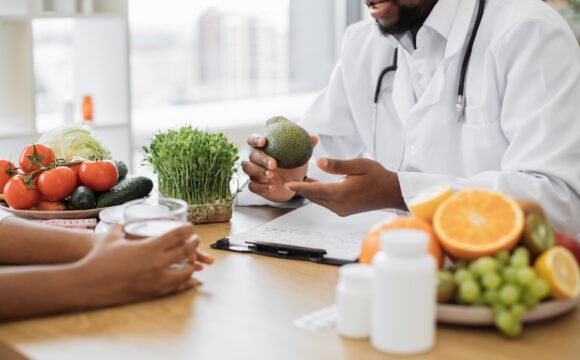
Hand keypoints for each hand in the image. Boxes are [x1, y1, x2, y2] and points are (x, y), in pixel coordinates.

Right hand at [76, 224, 212, 307]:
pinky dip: (185, 283)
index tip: (190, 227)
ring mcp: (156, 280)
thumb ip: (121, 227)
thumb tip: (122, 222)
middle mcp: (156, 263)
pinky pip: (174, 288)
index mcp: (148, 247)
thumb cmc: (99, 258)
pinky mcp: (152, 292)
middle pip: (185, 252)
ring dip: (192, 265)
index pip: (176, 235)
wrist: (88, 283)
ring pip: (184, 272)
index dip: (186, 230)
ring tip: (194, 261)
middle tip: (196, 240)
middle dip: (193, 244)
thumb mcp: (112, 237)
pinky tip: (189, 280)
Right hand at [242, 133, 317, 201]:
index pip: (253, 140)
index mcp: (264, 148)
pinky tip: (272, 187)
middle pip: (251, 155)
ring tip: (271, 175)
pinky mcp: (255, 186)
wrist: (293, 185)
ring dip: (258, 171)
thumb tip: (314, 137)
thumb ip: (306, 146)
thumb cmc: (293, 166)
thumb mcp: (300, 156)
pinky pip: (252, 186)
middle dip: (261, 158)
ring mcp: (254, 172)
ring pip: (248, 168)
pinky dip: (261, 186)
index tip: (263, 142)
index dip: (255, 140)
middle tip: (274, 164)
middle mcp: (256, 159)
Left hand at [285, 157, 406, 215]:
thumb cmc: (378, 176)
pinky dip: (319, 194)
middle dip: (301, 189)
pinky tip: (316, 185)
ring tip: (299, 181)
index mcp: (340, 194)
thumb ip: (337, 164)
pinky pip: (326, 203)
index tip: (286, 184)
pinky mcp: (344, 211)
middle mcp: (338, 205)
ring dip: (310, 192)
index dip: (298, 187)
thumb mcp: (358, 165)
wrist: (392, 192)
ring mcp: (341, 210)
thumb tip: (318, 161)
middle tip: (288, 180)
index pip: (313, 190)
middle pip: (314, 197)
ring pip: (319, 200)